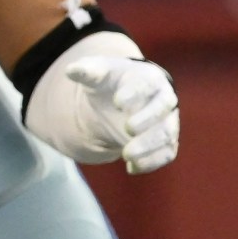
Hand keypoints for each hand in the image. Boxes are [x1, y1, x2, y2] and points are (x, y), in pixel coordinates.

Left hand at [28, 39, 178, 172]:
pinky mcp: (164, 142)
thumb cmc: (109, 82)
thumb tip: (70, 70)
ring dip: (149, 146)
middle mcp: (162, 100)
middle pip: (163, 109)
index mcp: (148, 79)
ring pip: (166, 134)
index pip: (147, 84)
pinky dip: (152, 162)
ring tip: (127, 155)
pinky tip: (131, 168)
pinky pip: (166, 154)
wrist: (119, 99)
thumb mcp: (97, 73)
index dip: (135, 93)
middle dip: (148, 120)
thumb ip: (87, 71)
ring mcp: (166, 122)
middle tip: (127, 129)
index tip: (117, 102)